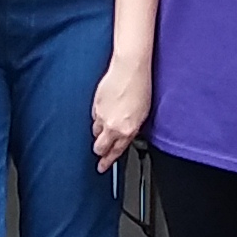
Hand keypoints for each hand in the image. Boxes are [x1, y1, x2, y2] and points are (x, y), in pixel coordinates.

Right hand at [90, 53, 152, 169]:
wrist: (129, 69)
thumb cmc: (140, 87)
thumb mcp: (142, 113)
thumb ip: (132, 128)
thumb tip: (127, 134)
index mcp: (127, 131)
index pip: (115, 153)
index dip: (107, 162)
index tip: (102, 166)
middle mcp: (112, 126)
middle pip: (99, 147)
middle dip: (99, 151)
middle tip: (100, 152)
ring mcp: (102, 116)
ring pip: (95, 132)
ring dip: (99, 133)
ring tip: (104, 128)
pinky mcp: (95, 105)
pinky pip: (94, 117)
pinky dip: (98, 118)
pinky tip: (104, 113)